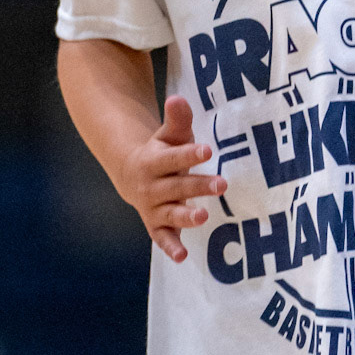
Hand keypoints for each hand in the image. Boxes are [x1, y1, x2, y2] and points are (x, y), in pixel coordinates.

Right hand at [117, 95, 226, 262]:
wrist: (133, 174)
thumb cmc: (162, 152)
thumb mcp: (169, 135)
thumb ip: (177, 120)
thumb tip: (178, 98)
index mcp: (153, 161)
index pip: (173, 157)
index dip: (190, 154)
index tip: (207, 150)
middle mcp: (152, 186)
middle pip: (177, 186)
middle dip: (198, 186)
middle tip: (222, 184)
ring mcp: (154, 208)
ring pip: (170, 213)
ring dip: (186, 216)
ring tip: (203, 216)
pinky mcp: (157, 225)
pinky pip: (162, 238)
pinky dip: (171, 247)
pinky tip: (182, 256)